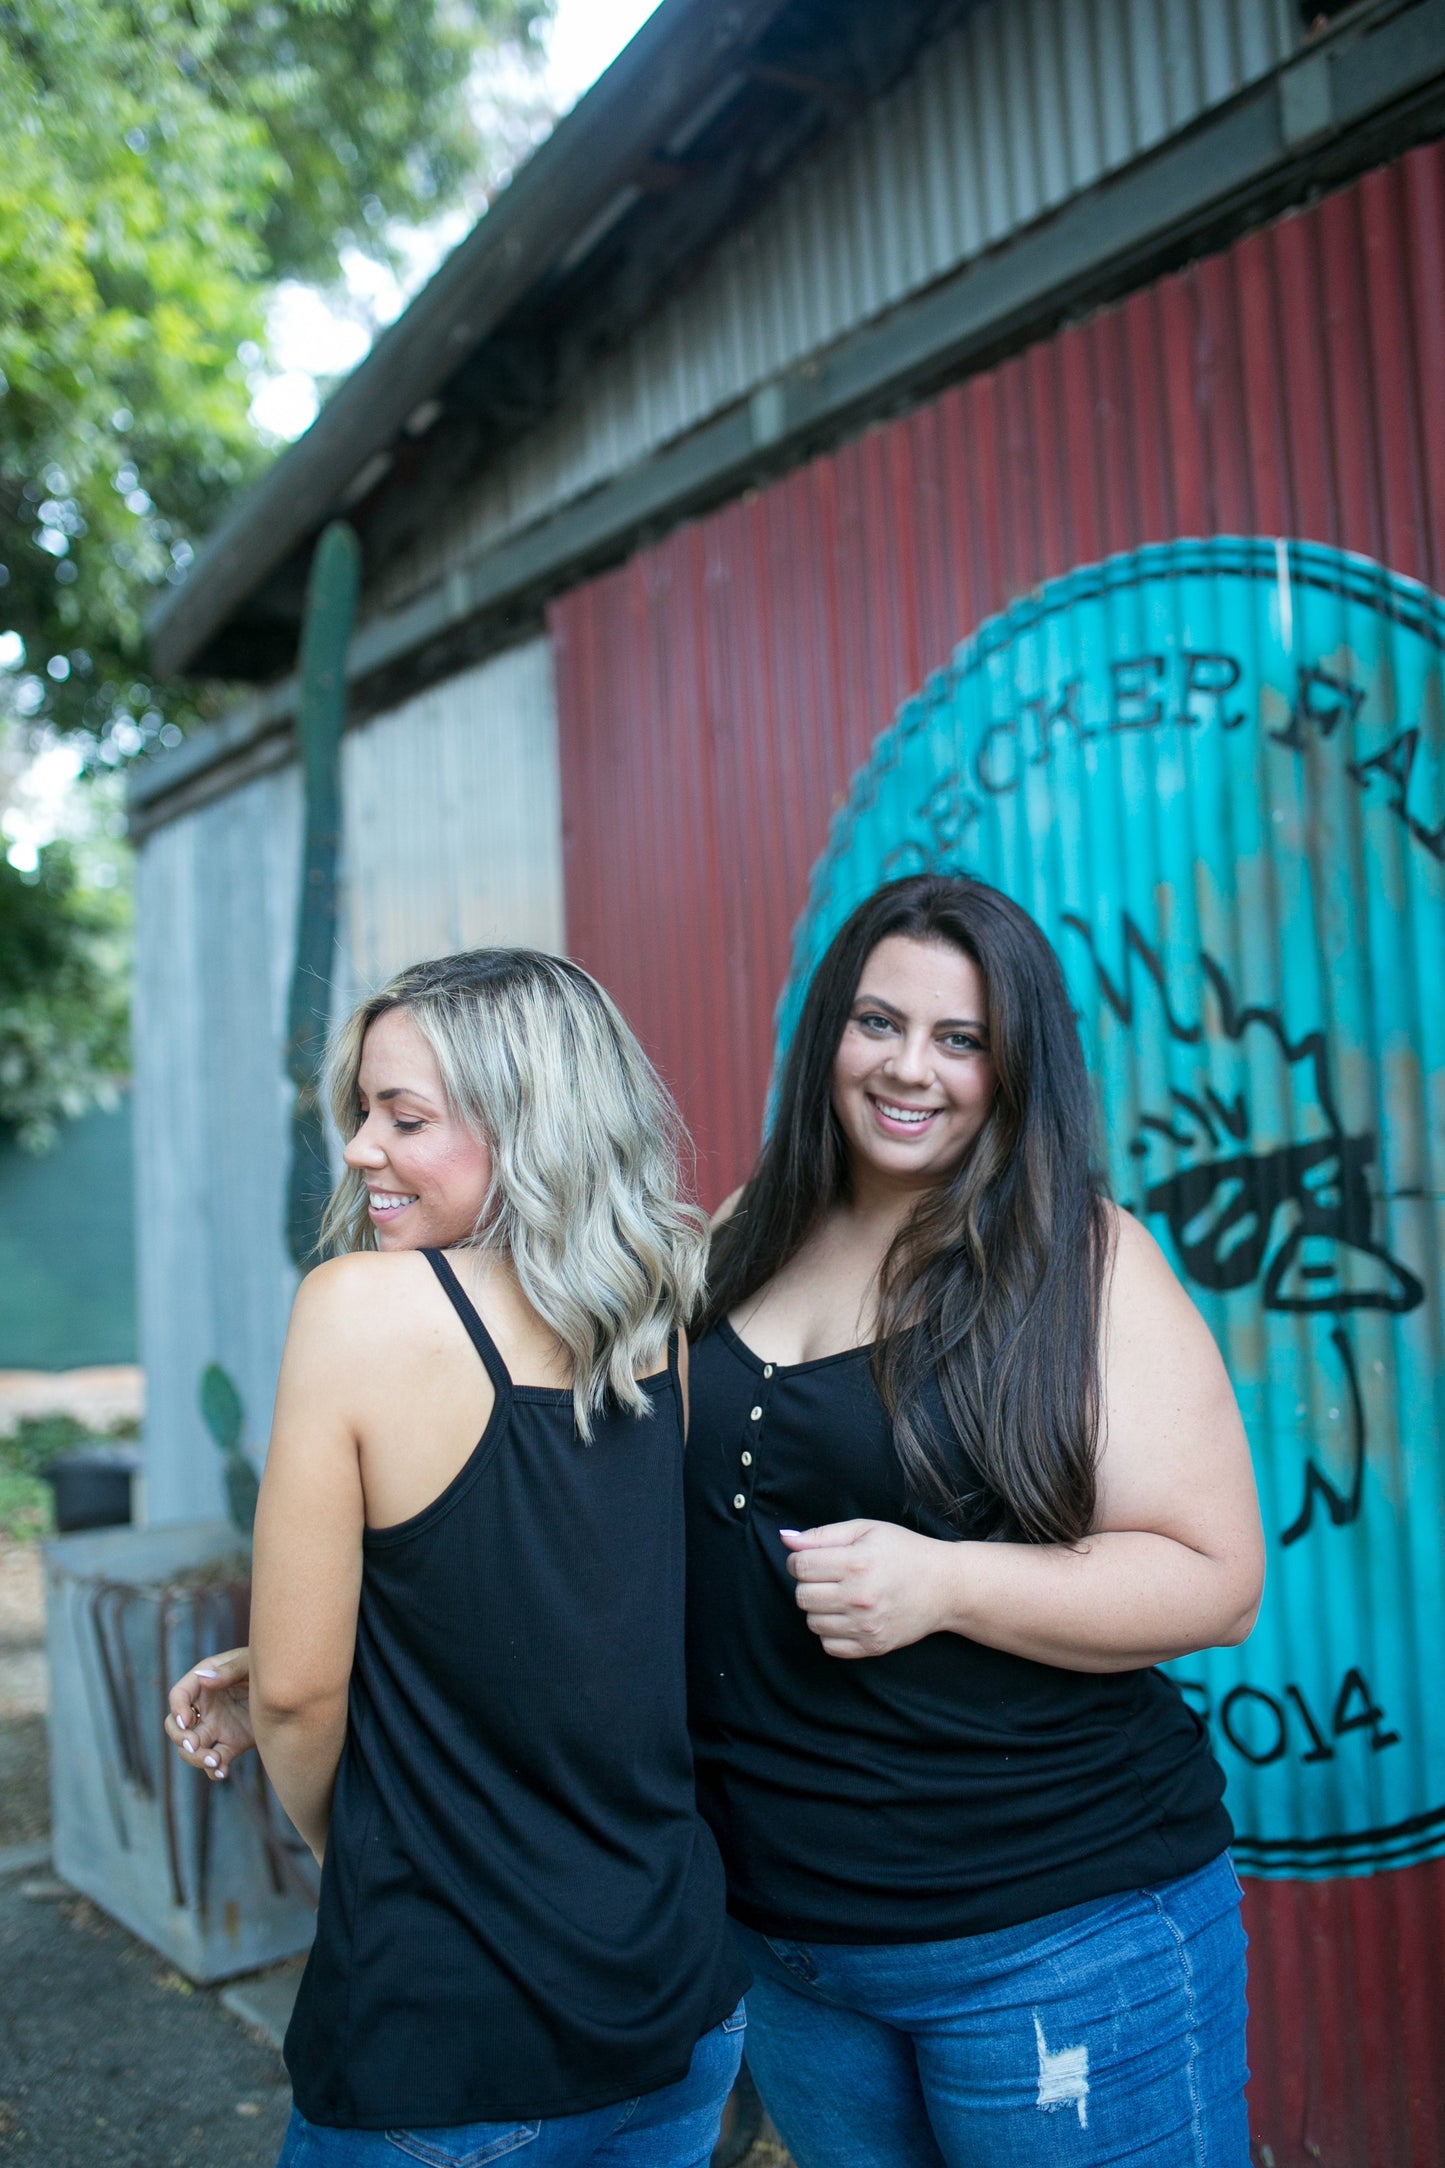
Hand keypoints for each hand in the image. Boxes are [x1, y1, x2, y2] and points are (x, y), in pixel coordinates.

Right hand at [164, 1646, 255, 1780]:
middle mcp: (204, 1707)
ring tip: (215, 1761)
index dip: (178, 1709)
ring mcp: (216, 1727)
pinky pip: (216, 1762)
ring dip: (197, 1758)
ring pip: (193, 1748)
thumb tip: (204, 1678)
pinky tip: (222, 1772)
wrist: (290, 1688)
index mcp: (203, 1683)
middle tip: (194, 1745)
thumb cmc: (267, 1665)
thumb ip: (229, 1670)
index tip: (188, 1721)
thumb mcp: (250, 1662)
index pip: (179, 1696)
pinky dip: (215, 1770)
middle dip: (181, 1738)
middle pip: (178, 1727)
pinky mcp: (230, 1744)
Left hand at [782, 1520, 952, 1658]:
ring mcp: (866, 1626)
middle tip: (828, 1577)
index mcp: (857, 1563)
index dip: (798, 1561)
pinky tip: (847, 1617)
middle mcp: (860, 1596)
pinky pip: (829, 1646)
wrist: (945, 1586)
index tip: (811, 1560)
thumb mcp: (866, 1530)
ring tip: (840, 1596)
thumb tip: (785, 1538)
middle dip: (808, 1584)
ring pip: (812, 1622)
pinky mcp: (873, 1646)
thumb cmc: (904, 1552)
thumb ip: (822, 1535)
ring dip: (819, 1608)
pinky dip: (831, 1632)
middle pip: (802, 1596)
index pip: (800, 1566)